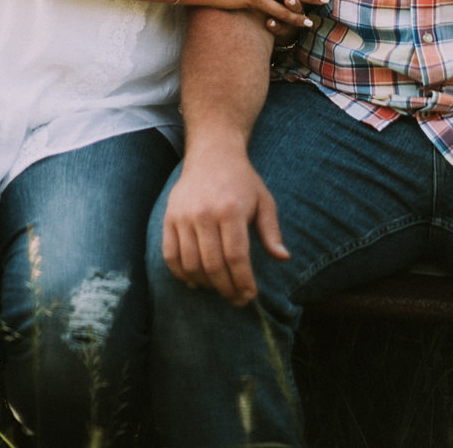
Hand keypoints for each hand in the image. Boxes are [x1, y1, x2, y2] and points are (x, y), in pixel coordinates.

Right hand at [162, 146, 288, 304]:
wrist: (212, 153)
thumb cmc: (242, 180)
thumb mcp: (264, 200)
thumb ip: (271, 231)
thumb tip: (283, 258)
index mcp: (231, 210)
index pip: (236, 257)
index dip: (243, 281)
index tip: (250, 295)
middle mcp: (204, 213)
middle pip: (213, 265)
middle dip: (227, 288)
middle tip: (237, 299)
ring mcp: (183, 216)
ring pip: (191, 264)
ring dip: (206, 284)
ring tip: (219, 288)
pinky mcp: (169, 218)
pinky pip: (170, 255)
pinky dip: (181, 274)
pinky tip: (195, 281)